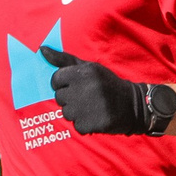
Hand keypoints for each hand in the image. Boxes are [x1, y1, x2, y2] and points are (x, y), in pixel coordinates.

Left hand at [40, 45, 163, 134]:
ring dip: (77, 113)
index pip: (56, 80)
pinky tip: (97, 118)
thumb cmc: (107, 84)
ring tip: (93, 108)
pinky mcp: (94, 123)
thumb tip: (41, 49)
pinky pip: (78, 126)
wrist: (134, 105)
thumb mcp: (89, 68)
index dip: (64, 84)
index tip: (78, 86)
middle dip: (70, 99)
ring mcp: (90, 107)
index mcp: (84, 72)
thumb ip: (64, 59)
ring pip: (66, 113)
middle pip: (59, 97)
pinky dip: (86, 125)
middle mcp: (86, 88)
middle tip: (87, 98)